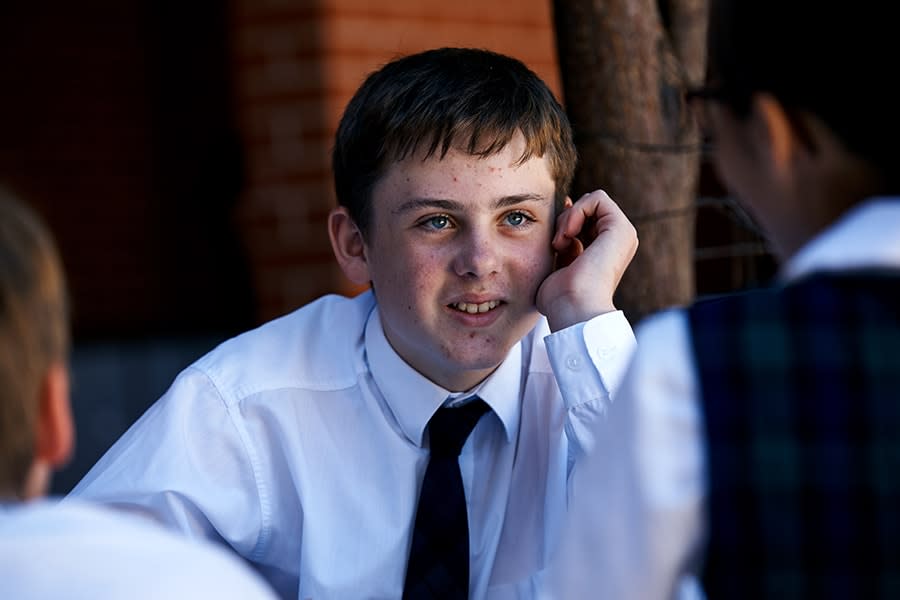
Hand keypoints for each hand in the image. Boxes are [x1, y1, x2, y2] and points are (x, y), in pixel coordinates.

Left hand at [536, 190, 637, 331]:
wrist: (573, 309)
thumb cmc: (560, 298)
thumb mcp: (559, 263)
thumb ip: (564, 239)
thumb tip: (565, 205)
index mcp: (605, 253)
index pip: (584, 220)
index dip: (565, 222)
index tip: (555, 241)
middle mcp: (616, 243)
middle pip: (586, 209)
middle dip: (565, 220)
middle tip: (557, 245)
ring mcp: (622, 235)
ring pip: (591, 202)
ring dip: (568, 218)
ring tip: (561, 243)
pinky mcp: (621, 228)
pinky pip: (597, 198)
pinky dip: (576, 212)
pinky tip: (568, 235)